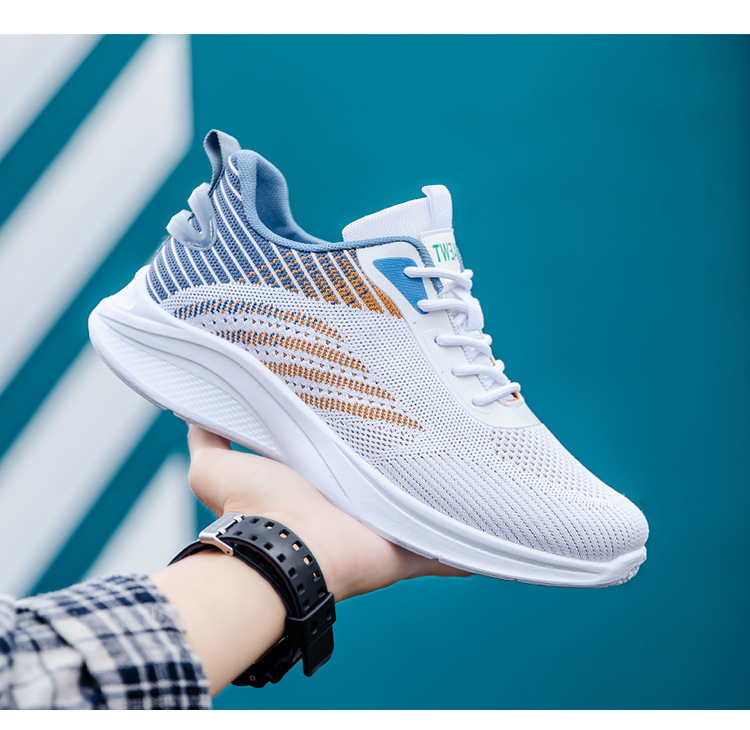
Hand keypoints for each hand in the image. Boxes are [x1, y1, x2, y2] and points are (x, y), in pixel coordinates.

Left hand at [187, 424, 468, 600]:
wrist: (283, 548)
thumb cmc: (254, 508)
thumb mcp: (215, 468)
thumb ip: (206, 437)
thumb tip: (189, 410)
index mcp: (324, 480)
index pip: (351, 451)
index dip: (365, 432)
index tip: (381, 400)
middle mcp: (357, 503)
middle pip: (392, 477)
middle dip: (411, 458)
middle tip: (438, 419)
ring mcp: (388, 526)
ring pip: (426, 506)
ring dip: (445, 493)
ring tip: (475, 458)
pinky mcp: (410, 547)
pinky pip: (451, 550)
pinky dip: (470, 545)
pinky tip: (496, 523)